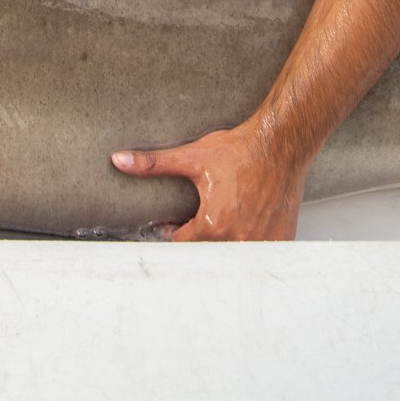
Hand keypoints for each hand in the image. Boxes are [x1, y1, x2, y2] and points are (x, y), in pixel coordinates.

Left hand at [113, 121, 306, 241]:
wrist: (280, 144)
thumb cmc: (240, 151)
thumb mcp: (192, 157)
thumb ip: (153, 164)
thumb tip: (119, 160)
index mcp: (213, 225)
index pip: (181, 244)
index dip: (173, 231)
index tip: (175, 221)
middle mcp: (238, 240)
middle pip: (205, 252)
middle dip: (197, 240)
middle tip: (198, 219)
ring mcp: (261, 242)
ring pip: (231, 256)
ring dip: (222, 244)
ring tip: (223, 220)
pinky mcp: (280, 240)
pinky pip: (258, 254)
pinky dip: (249, 244)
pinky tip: (246, 223)